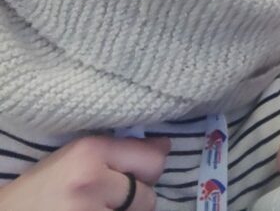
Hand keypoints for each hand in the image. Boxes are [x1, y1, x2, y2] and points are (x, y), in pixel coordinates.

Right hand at [0, 135, 168, 209]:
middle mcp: (90, 181)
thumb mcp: (76, 157)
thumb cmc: (43, 186)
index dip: (150, 169)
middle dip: (138, 197)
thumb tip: (165, 147)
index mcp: (89, 151)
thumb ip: (119, 150)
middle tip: (111, 197)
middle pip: (149, 194)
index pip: (152, 160)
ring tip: (98, 208)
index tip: (141, 172)